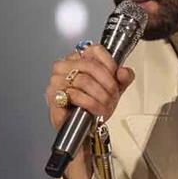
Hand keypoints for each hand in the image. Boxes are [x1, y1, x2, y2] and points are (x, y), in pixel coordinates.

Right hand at [45, 44, 134, 178]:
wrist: (83, 128)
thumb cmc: (94, 105)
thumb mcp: (115, 88)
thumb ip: (124, 77)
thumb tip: (123, 72)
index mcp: (78, 58)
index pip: (95, 50)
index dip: (109, 64)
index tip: (116, 77)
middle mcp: (64, 66)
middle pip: (91, 66)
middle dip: (107, 83)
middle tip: (113, 95)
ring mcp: (56, 81)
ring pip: (84, 80)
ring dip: (100, 96)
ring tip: (105, 105)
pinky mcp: (53, 96)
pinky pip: (74, 95)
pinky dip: (90, 104)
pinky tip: (96, 110)